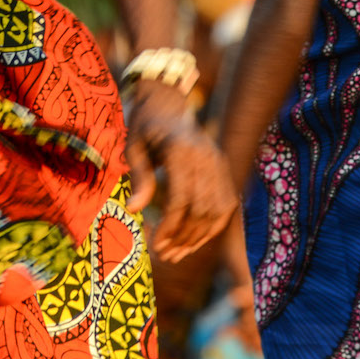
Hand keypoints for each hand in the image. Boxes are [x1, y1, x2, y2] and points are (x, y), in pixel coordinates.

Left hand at [125, 80, 236, 262]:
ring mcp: (219, 163)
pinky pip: (226, 206)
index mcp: (180, 150)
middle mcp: (206, 157)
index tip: (156, 246)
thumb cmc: (145, 127)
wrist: (167, 104)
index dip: (170, 227)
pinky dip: (212, 227)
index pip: (181, 199)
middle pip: (202, 209)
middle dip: (183, 237)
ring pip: (217, 211)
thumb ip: (139, 177)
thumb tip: (134, 210)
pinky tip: (193, 240)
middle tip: (163, 254)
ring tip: (176, 253)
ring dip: (198, 237)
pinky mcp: (224, 169)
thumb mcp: (133, 147)